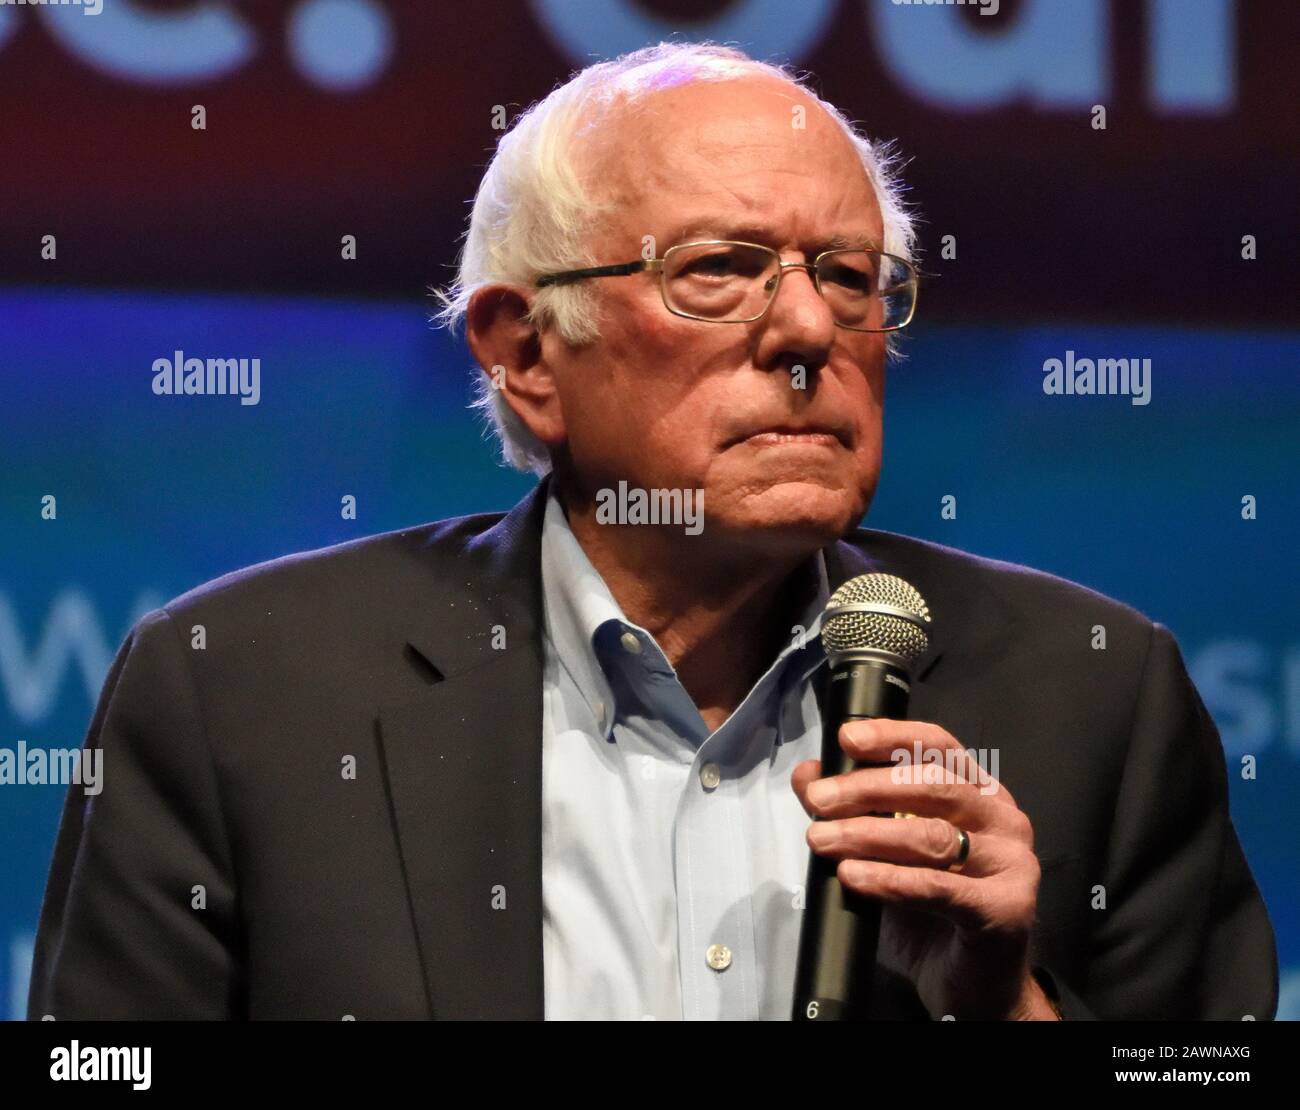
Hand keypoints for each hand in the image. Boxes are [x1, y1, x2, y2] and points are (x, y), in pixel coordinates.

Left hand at [792, 718, 1057, 1019]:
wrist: (970, 986)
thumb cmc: (929, 913)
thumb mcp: (881, 854)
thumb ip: (848, 810)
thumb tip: (806, 774)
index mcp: (978, 792)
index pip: (938, 747)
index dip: (893, 737)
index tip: (846, 739)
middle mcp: (1002, 818)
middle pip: (933, 785)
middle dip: (867, 789)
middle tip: (818, 801)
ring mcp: (1011, 862)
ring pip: (934, 835)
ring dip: (868, 834)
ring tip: (822, 840)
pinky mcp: (1008, 908)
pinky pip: (940, 887)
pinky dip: (891, 880)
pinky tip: (855, 877)